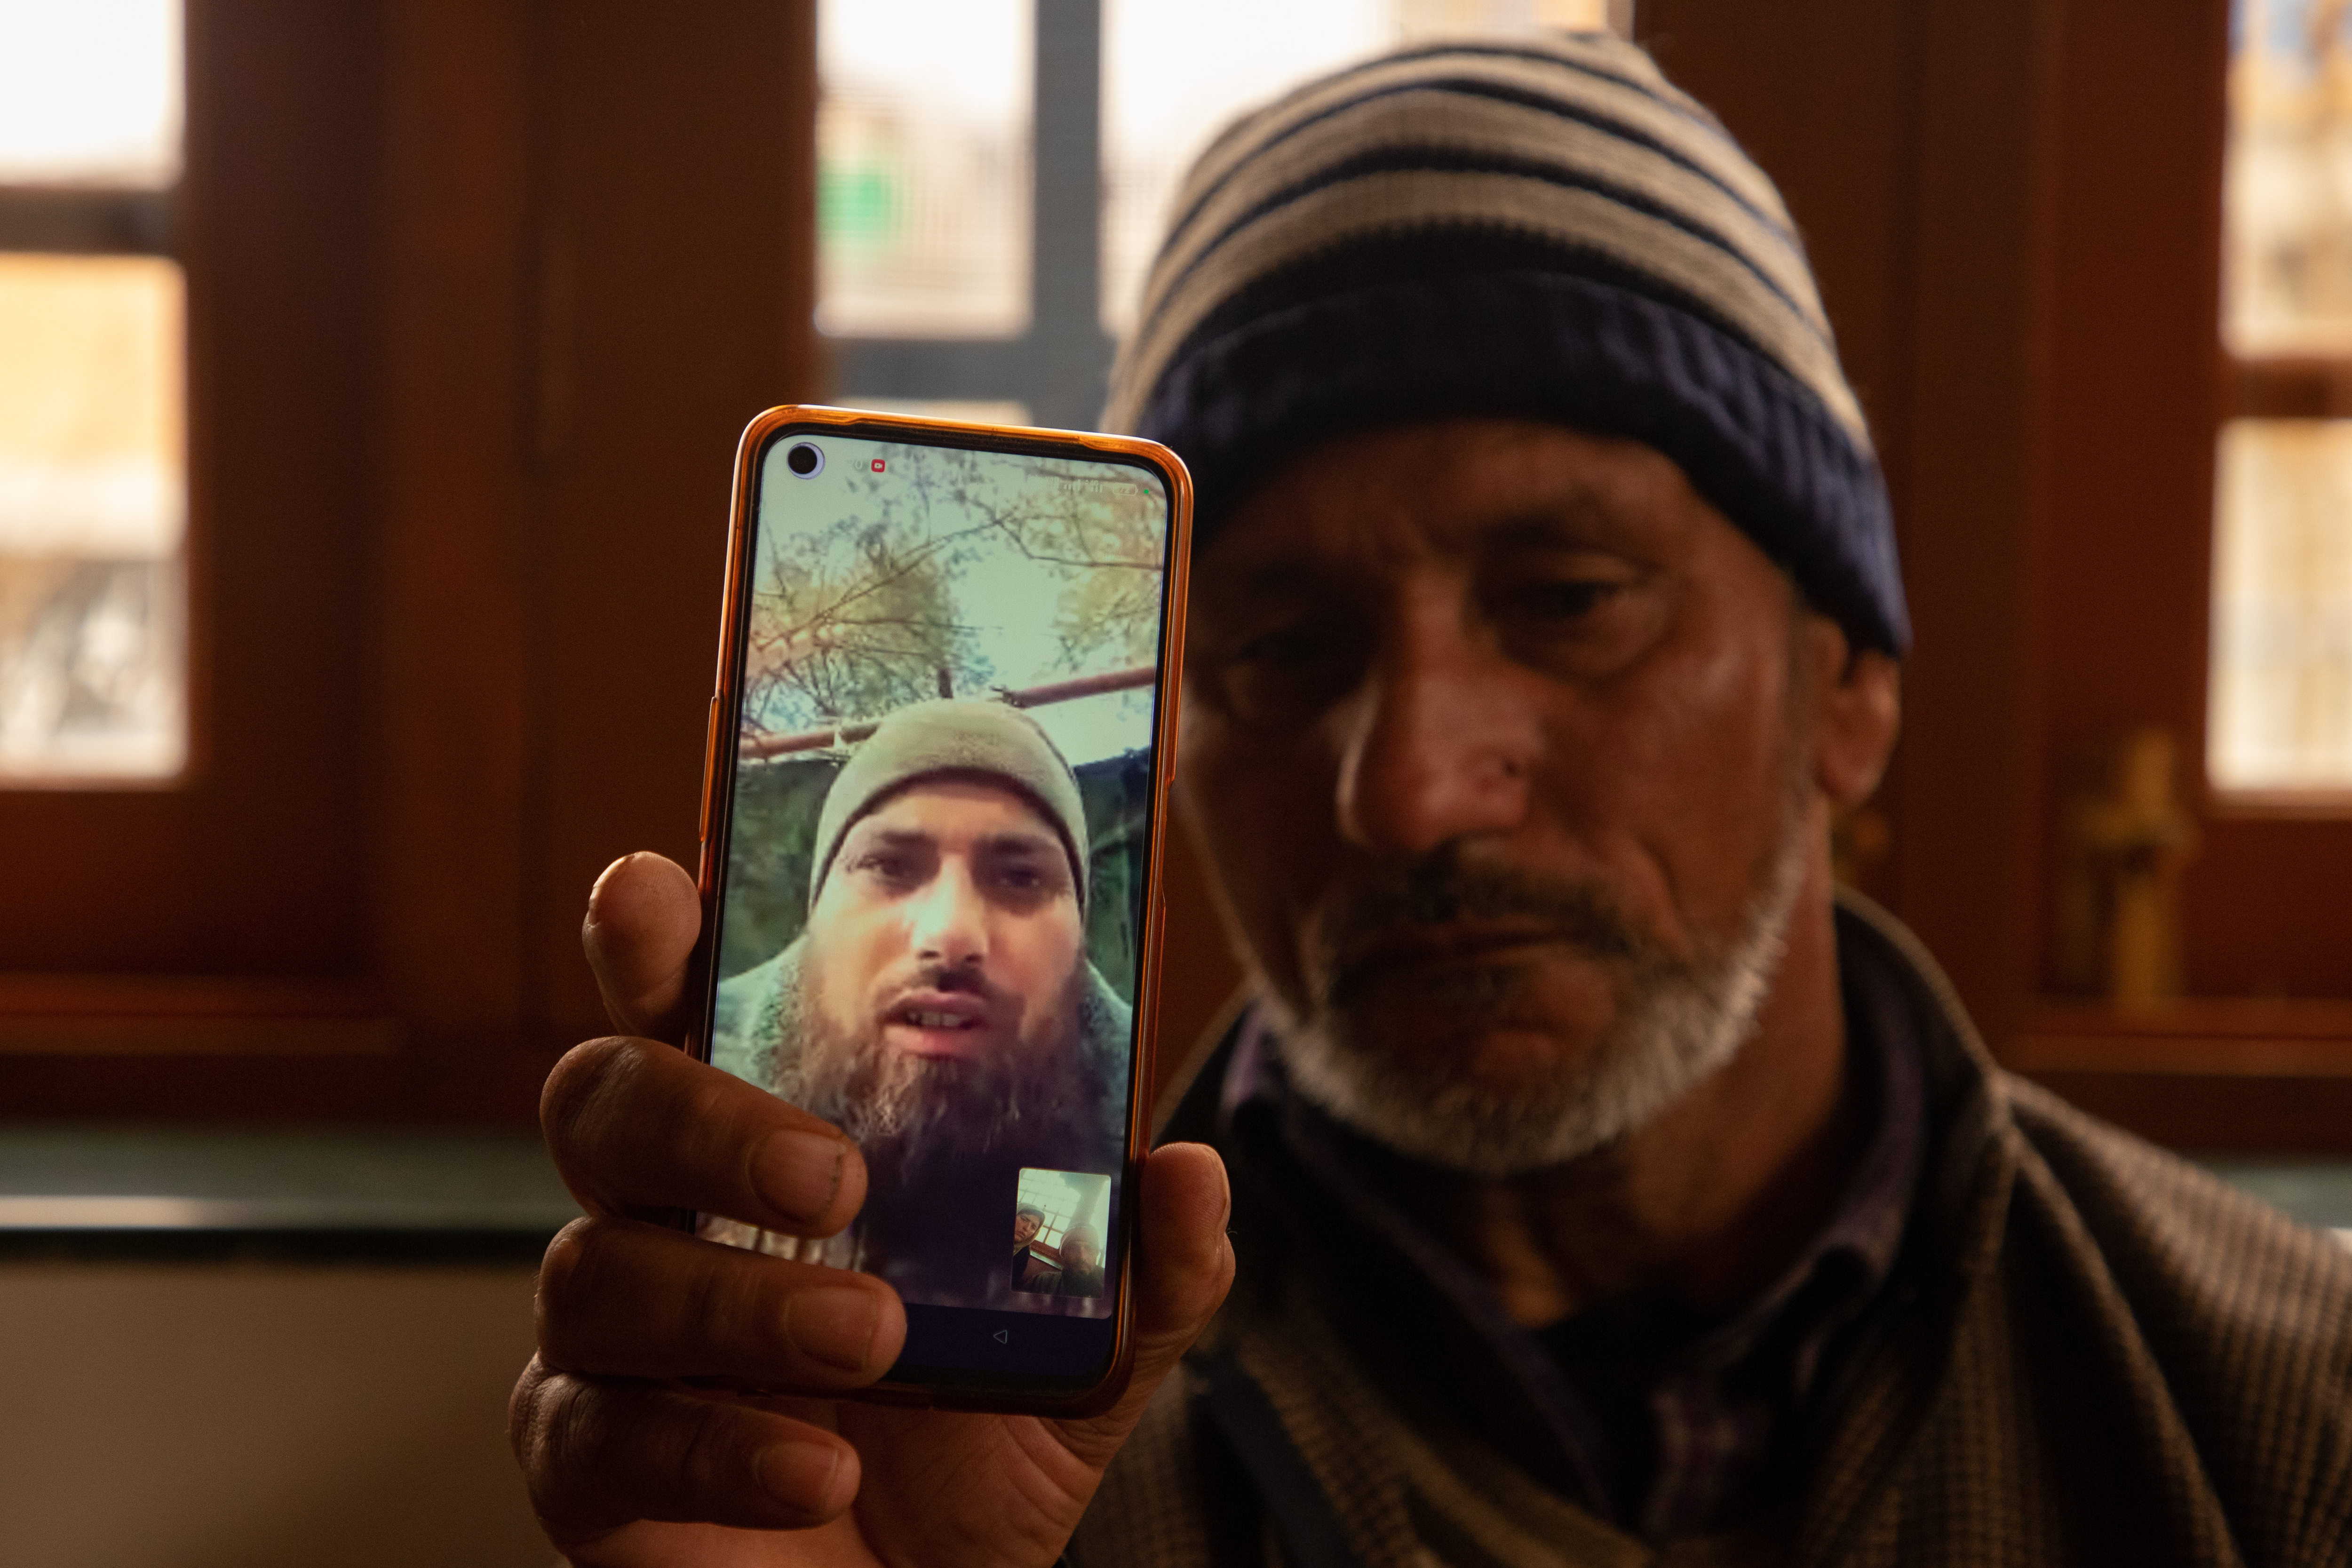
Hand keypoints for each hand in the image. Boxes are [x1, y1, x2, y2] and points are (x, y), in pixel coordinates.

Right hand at [510, 853, 1234, 1566]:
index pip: (679, 1015)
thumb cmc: (972, 1457)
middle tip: (835, 1177)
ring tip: (870, 1342)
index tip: (656, 889)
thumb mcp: (1086, 1357)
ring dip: (737, 1302)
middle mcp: (664, 1220)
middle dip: (703, 1116)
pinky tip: (818, 1470)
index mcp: (761, 1153)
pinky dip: (717, 1445)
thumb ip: (1142, 1269)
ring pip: (595, 1268)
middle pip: (602, 1102)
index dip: (648, 944)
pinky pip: (594, 1432)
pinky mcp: (584, 1461)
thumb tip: (1191, 1170)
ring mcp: (609, 1342)